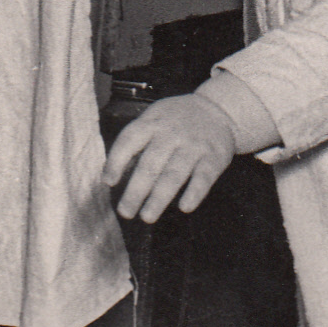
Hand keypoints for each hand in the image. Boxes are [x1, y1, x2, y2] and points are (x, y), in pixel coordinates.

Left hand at [103, 94, 235, 222]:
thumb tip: (115, 176)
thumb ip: (137, 143)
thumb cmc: (178, 121)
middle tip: (125, 212)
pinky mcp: (214, 157)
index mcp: (153, 123)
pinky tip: (185, 207)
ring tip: (147, 216)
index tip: (109, 182)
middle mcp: (172, 134)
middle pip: (150, 164)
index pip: (129, 141)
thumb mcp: (155, 119)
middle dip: (136, 191)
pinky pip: (203, 177)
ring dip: (159, 198)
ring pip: (174, 174)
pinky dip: (194, 193)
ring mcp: (194, 146)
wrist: (218, 110)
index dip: (116, 161)